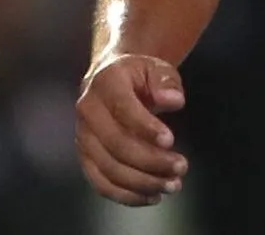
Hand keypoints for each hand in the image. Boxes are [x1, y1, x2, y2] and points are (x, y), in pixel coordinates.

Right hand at [76, 53, 188, 205]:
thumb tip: (173, 100)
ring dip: (142, 183)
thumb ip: (166, 82)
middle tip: (181, 168)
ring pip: (109, 169)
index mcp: (106, 82)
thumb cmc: (137, 75)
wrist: (109, 80)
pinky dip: (126, 195)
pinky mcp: (85, 157)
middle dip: (151, 161)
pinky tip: (152, 196)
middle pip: (116, 144)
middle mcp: (88, 110)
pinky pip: (101, 183)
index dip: (146, 128)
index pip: (123, 109)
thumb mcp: (156, 68)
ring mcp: (83, 136)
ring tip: (172, 185)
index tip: (171, 141)